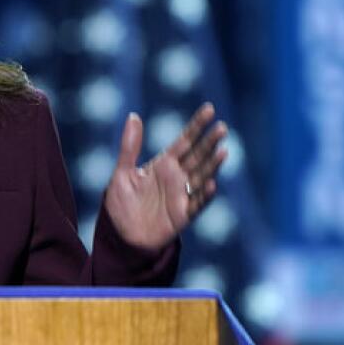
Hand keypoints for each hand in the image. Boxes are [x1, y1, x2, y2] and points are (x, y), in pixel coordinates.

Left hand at [103, 103, 227, 250]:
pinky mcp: (182, 215)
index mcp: (164, 164)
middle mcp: (177, 177)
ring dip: (212, 165)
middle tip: (222, 127)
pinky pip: (196, 203)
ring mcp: (182, 195)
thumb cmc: (121, 203)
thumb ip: (129, 147)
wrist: (121, 236)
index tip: (209, 109)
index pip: (185, 140)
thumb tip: (133, 116)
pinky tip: (212, 183)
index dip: (197, 125)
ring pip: (202, 176)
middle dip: (209, 142)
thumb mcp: (122, 172)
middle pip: (197, 155)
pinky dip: (205, 194)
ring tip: (222, 151)